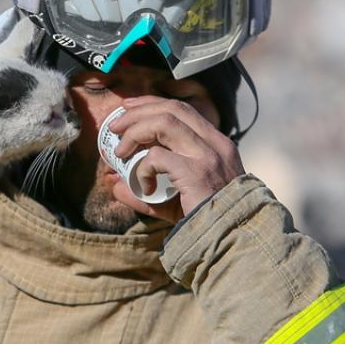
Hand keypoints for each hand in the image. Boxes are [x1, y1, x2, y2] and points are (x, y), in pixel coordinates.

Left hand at [107, 96, 245, 221]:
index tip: (129, 109)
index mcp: (215, 143)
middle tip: (115, 127)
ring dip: (135, 132)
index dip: (151, 104)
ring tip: (120, 152)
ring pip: (163, 122)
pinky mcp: (196, 172)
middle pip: (170, 109)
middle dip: (137, 113)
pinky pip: (158, 157)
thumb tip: (113, 183)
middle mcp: (214, 143)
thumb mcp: (173, 201)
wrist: (231, 239)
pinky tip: (143, 186)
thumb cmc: (206, 221)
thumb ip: (143, 191)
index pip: (181, 109)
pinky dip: (143, 168)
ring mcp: (207, 156)